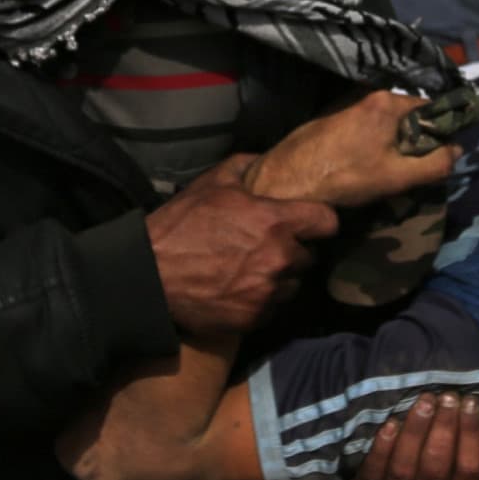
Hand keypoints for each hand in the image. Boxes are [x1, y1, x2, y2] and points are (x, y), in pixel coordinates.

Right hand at [145, 160, 335, 348]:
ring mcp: (268, 293)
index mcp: (275, 222)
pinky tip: (241, 290)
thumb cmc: (180, 224)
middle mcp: (279, 259)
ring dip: (280, 278)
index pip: (328, 222)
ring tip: (254, 271)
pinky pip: (273, 308)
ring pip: (292, 286)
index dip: (320, 221)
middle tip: (270, 247)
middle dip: (294, 251)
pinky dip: (262, 301)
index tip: (309, 223)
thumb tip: (266, 161)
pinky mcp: (254, 318)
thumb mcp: (212, 182)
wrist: (150, 274)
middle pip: (310, 257)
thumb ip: (247, 166)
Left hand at [244, 92, 459, 208]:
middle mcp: (367, 93)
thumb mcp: (397, 177)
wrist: (285, 180)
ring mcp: (346, 102)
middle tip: (408, 170)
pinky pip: (365, 126)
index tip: (439, 156)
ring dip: (391, 144)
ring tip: (383, 171)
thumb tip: (457, 150)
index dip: (440, 132)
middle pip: (407, 115)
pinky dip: (371, 142)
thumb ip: (435, 164)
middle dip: (413, 140)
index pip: (430, 108)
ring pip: (385, 123)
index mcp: (387, 101)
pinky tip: (361, 165)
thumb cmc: (344, 178)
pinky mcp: (331, 115)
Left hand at [348, 393, 478, 479]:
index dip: (471, 437)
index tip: (470, 403)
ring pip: (403, 472)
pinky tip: (391, 422)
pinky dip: (382, 449)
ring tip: (423, 402)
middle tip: (446, 397)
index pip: (469, 474)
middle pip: (435, 471)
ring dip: (414, 433)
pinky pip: (373, 476)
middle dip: (442, 430)